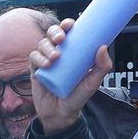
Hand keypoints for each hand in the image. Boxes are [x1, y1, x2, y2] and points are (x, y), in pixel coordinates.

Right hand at [29, 18, 110, 133]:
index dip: (66, 25)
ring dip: (47, 47)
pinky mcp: (36, 70)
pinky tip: (46, 64)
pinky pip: (34, 58)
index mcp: (72, 52)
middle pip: (52, 34)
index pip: (68, 33)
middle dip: (55, 32)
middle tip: (61, 39)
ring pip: (42, 44)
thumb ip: (102, 67)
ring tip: (55, 58)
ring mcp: (45, 60)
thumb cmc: (77, 96)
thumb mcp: (93, 82)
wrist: (62, 114)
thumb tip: (103, 47)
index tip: (70, 25)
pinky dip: (39, 58)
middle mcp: (58, 53)